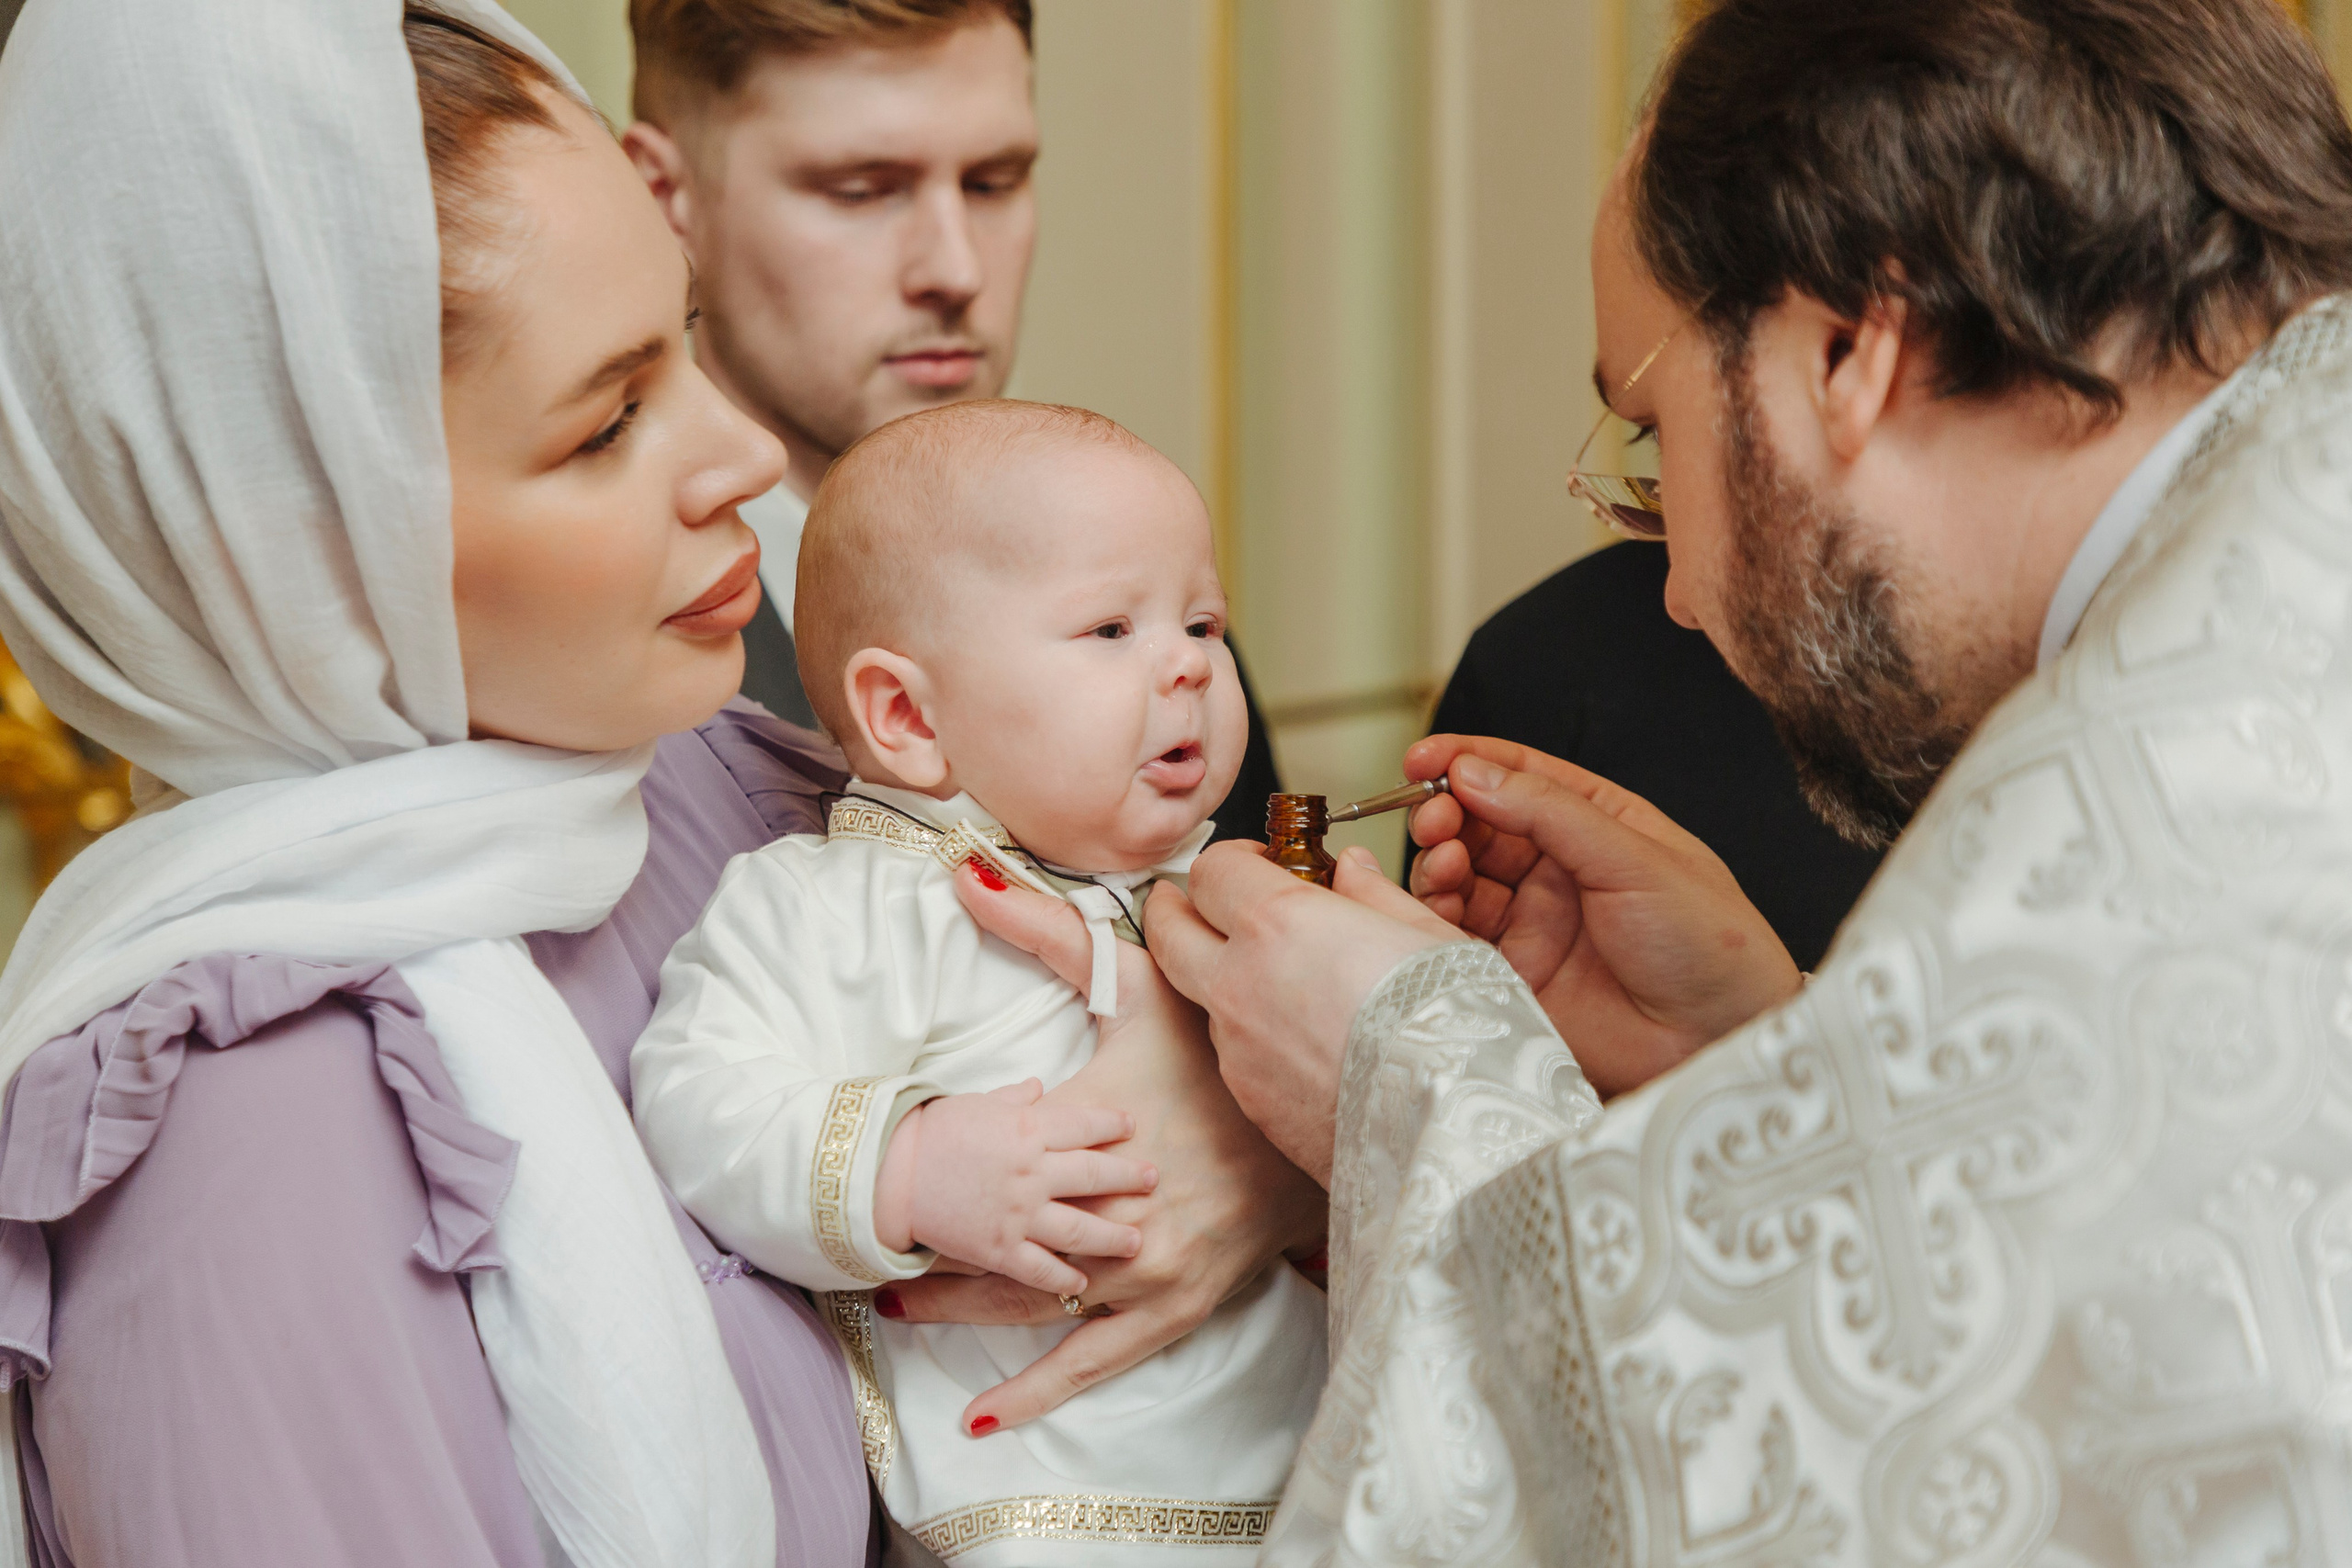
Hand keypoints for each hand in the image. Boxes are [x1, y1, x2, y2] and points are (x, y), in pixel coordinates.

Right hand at [872, 1080, 1155, 1297]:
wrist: (887, 1172)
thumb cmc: (931, 1131)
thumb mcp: (977, 1103)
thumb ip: (1015, 1099)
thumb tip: (1039, 1088)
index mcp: (1029, 1128)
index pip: (1086, 1124)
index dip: (1113, 1125)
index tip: (1133, 1127)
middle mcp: (1034, 1171)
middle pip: (1095, 1174)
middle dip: (1129, 1177)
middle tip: (1154, 1180)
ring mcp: (1019, 1214)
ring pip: (1080, 1228)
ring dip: (1112, 1235)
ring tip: (1136, 1241)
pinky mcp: (1000, 1250)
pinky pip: (1043, 1269)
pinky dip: (1066, 1277)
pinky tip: (1084, 1282)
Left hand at [881, 860, 1327, 1436]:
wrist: (1329, 1103)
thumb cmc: (1226, 1044)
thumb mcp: (1143, 978)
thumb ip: (1045, 928)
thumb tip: (962, 874)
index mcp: (1090, 1129)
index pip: (986, 1164)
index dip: (928, 1177)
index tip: (876, 1179)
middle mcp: (1112, 1210)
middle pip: (997, 1246)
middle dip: (932, 1254)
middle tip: (866, 1252)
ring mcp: (1145, 1269)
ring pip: (1031, 1307)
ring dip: (962, 1314)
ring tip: (897, 1307)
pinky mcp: (1177, 1307)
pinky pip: (1095, 1362)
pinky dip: (1038, 1392)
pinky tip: (984, 1418)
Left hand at [1148, 842, 1459, 1181]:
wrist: (1453, 1131)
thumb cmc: (1453, 1027)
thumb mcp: (1429, 937)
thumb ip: (1376, 895)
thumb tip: (1352, 871)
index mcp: (1277, 924)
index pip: (1212, 871)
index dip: (1233, 861)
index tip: (1260, 865)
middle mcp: (1239, 982)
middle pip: (1167, 931)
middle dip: (1175, 909)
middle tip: (1200, 903)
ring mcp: (1237, 1047)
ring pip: (1202, 996)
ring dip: (1222, 979)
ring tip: (1281, 982)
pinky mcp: (1249, 1101)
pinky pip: (1234, 1053)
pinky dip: (1253, 1037)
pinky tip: (1304, 1043)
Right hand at [1405, 735, 1800, 1093]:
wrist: (1719, 1038)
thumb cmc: (1708, 942)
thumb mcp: (1634, 858)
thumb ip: (1550, 812)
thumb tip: (1474, 772)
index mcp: (1597, 822)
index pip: (1519, 775)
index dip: (1466, 761)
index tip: (1422, 760)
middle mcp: (1559, 867)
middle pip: (1479, 824)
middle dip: (1446, 814)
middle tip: (1433, 820)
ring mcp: (1534, 920)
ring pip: (1461, 878)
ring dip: (1438, 864)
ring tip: (1442, 866)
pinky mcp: (1514, 973)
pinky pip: (1457, 937)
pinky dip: (1434, 917)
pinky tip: (1438, 908)